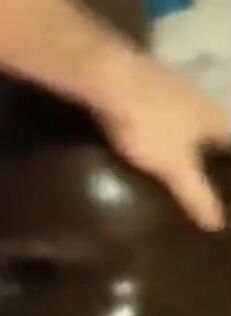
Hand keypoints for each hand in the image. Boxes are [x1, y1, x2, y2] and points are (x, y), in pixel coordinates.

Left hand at [95, 52, 228, 230]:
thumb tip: (217, 223)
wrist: (110, 78)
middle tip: (207, 170)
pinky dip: (161, 123)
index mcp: (214, 117)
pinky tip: (148, 135)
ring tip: (178, 157)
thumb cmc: (150, 125)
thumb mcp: (175, 167)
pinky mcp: (145, 81)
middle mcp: (200, 97)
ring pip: (188, 113)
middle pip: (213, 123)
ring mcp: (172, 85)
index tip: (226, 177)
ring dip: (187, 132)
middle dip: (212, 146)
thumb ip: (196, 194)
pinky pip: (161, 107)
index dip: (230, 161)